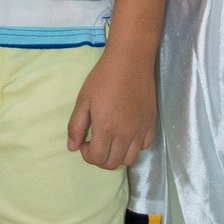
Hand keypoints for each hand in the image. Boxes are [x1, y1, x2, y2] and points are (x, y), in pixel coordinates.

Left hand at [66, 45, 155, 169]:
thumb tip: (72, 148)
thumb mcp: (83, 99)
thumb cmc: (103, 77)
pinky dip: (135, 146)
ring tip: (112, 140)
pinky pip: (145, 146)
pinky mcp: (151, 122)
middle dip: (100, 158)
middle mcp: (125, 133)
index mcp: (105, 128)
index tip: (85, 142)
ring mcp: (140, 129)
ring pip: (130, 159)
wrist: (130, 60)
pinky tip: (127, 133)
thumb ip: (75, 126)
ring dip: (118, 155)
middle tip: (96, 142)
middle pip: (113, 163)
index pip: (97, 159)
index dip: (87, 155)